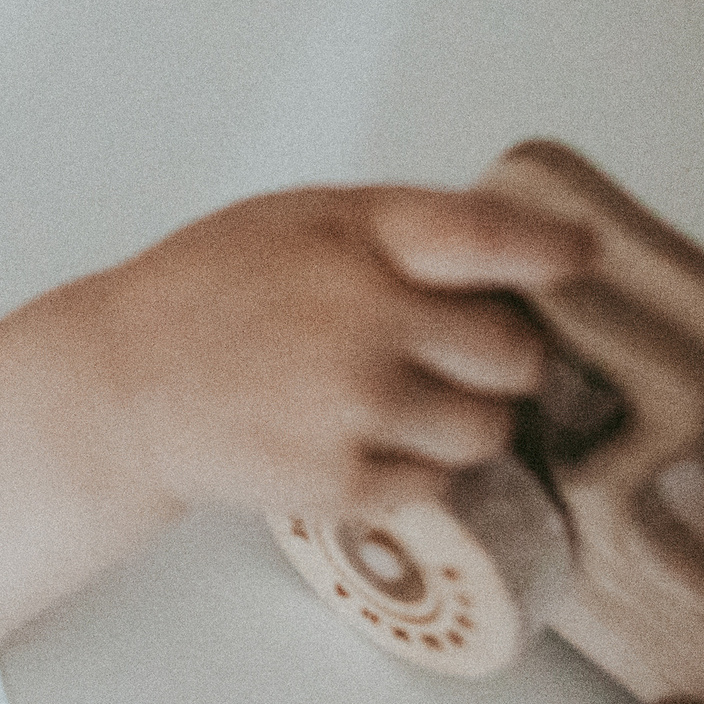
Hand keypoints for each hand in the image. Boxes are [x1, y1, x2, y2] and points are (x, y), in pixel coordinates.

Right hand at [56, 186, 591, 520]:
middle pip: (515, 354)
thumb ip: (403, 230)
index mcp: (361, 237)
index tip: (583, 260)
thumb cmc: (210, 292)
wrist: (121, 383)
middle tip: (458, 358)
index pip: (497, 239)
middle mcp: (368, 317)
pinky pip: (437, 483)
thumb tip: (524, 250)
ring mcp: (357, 404)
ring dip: (467, 421)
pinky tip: (363, 439)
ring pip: (489, 429)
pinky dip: (416, 468)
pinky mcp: (342, 480)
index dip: (556, 252)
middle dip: (500, 359)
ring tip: (403, 403)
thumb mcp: (302, 221)